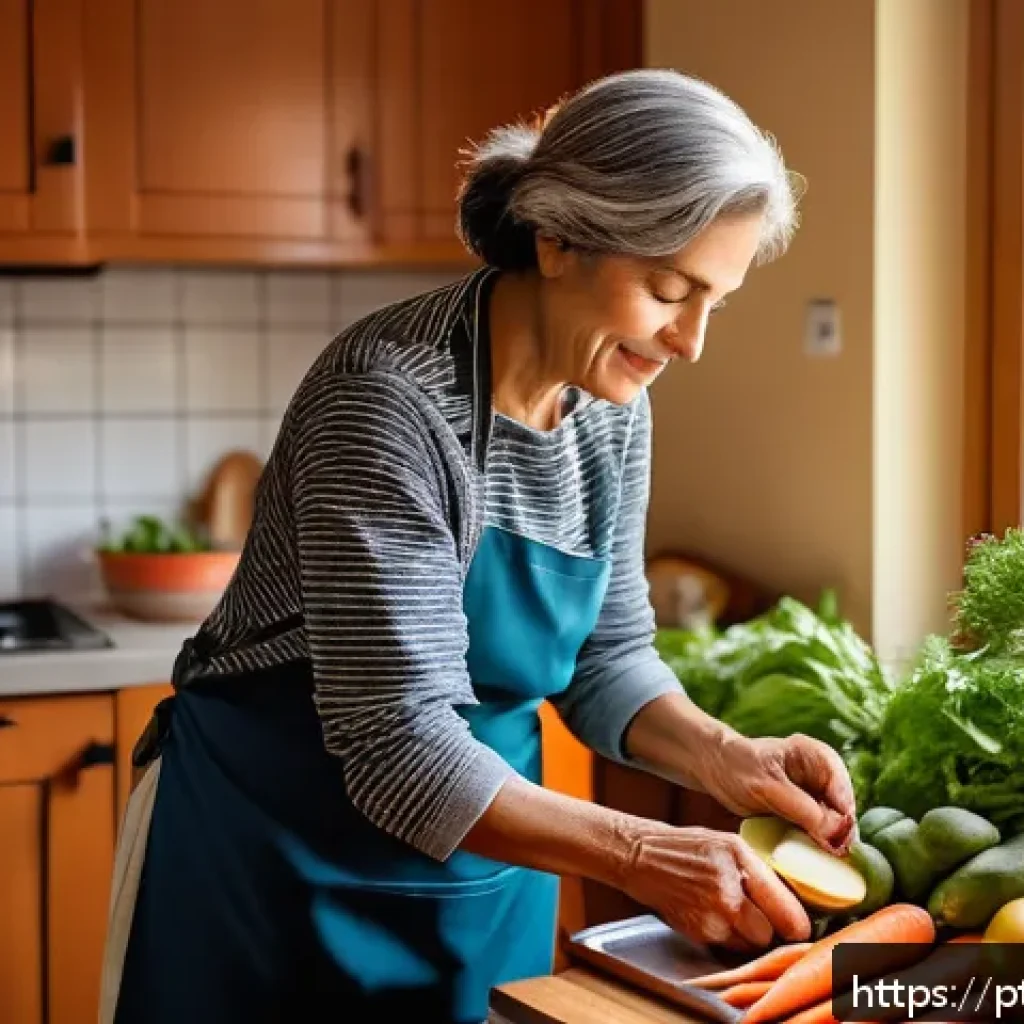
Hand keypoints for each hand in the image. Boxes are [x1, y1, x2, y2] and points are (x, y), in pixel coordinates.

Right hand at [621, 823, 811, 948]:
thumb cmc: (688, 847)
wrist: (641, 857)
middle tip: (759, 913)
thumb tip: (795, 901)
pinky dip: (727, 936)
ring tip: (732, 910)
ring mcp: (710, 917)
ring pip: (750, 945)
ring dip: (748, 934)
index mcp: (740, 862)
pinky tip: (713, 914)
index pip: (788, 914)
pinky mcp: (697, 934)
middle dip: (769, 928)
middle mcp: (727, 893)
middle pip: (770, 935)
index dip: (797, 925)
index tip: (798, 925)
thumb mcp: (730, 844)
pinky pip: (728, 946)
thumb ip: (761, 871)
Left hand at [701, 731, 857, 854]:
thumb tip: (837, 836)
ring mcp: (818, 795)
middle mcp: (826, 776)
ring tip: (811, 857)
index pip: (845, 798)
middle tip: (821, 858)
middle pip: (845, 815)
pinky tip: (803, 853)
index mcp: (821, 758)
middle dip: (835, 837)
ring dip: (825, 844)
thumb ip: (803, 810)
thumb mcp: (767, 788)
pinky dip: (813, 844)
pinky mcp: (808, 811)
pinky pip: (820, 833)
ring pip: (836, 827)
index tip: (832, 848)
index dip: (842, 826)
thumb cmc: (739, 768)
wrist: (717, 768)